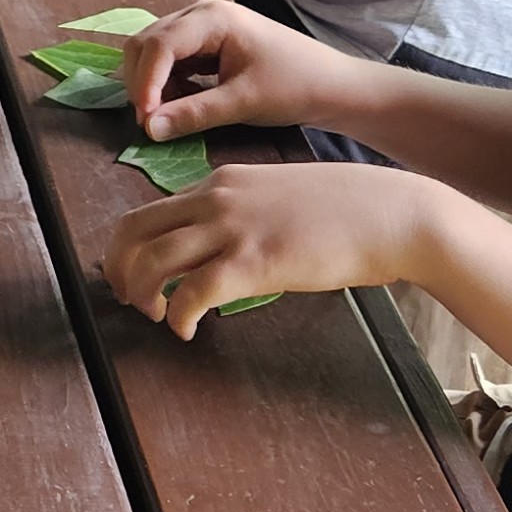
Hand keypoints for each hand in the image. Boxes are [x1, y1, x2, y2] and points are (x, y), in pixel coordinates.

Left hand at [101, 162, 455, 338]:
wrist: (392, 213)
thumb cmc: (347, 210)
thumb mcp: (279, 197)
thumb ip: (244, 212)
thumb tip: (222, 245)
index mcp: (222, 181)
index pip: (151, 210)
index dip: (133, 247)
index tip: (137, 273)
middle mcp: (217, 197)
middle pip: (135, 230)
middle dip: (119, 268)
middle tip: (128, 298)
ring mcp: (234, 227)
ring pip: (152, 259)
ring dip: (142, 294)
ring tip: (156, 316)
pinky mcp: (254, 262)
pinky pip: (192, 291)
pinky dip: (179, 315)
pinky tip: (188, 330)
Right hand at [120, 0, 364, 140]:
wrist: (332, 86)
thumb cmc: (294, 86)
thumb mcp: (243, 102)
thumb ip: (193, 113)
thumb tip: (148, 128)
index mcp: (212, 18)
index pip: (159, 45)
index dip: (145, 83)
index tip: (145, 121)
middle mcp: (201, 14)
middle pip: (146, 43)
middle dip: (141, 82)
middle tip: (150, 124)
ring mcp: (202, 28)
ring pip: (152, 52)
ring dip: (150, 85)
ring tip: (164, 118)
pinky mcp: (205, 46)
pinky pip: (169, 62)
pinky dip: (164, 85)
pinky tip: (178, 106)